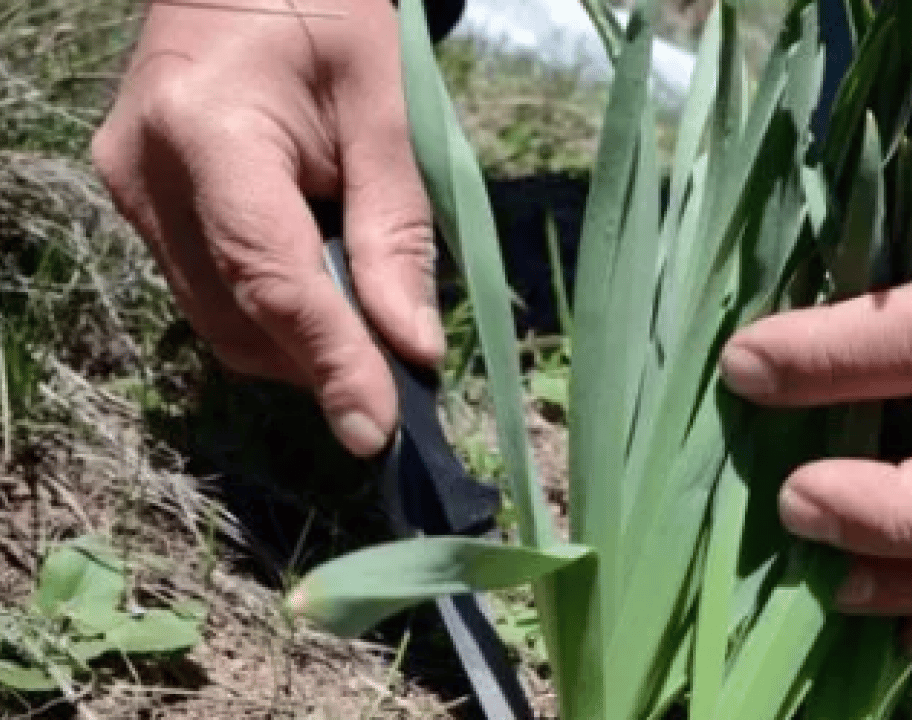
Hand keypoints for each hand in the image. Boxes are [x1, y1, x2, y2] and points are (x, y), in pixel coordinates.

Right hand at [93, 0, 442, 455]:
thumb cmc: (326, 14)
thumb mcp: (384, 112)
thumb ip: (396, 233)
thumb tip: (411, 350)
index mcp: (205, 130)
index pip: (270, 279)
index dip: (329, 363)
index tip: (376, 431)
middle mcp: (145, 174)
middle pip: (238, 317)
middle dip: (322, 363)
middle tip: (402, 378)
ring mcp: (129, 193)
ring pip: (220, 320)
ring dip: (300, 346)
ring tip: (370, 328)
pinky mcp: (138, 206)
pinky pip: (210, 291)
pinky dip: (274, 314)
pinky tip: (325, 290)